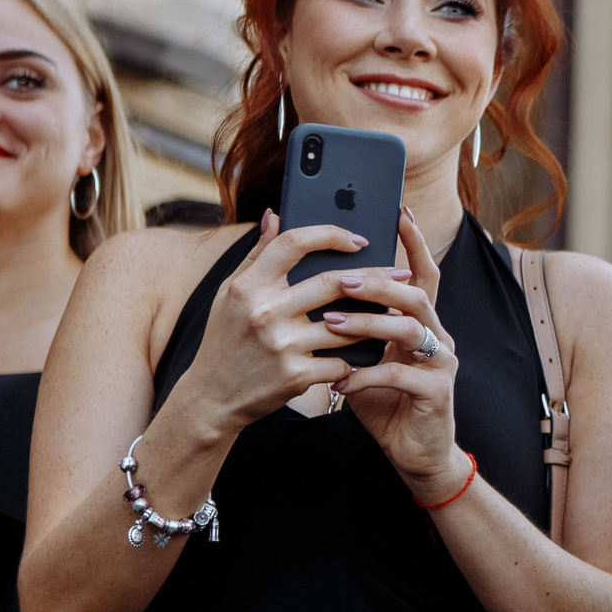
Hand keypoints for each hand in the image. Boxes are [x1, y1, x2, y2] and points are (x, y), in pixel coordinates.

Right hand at [183, 211, 379, 432]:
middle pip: (333, 282)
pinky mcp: (296, 375)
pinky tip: (371, 352)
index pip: (293, 243)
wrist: (212, 396)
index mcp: (248, 286)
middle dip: (375, 275)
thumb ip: (258, 254)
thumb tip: (274, 215)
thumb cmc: (225, 339)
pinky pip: (343, 360)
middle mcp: (264, 311)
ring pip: (348, 323)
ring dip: (375, 318)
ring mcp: (282, 345)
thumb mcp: (231, 294)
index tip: (357, 239)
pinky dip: (359, 357)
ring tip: (394, 312)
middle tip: (400, 273)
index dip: (330, 234)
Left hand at [327, 207, 467, 501]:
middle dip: (378, 282)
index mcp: (421, 322)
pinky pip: (401, 376)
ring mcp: (441, 364)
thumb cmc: (381, 400)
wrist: (413, 452)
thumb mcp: (358, 355)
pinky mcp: (437, 393)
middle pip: (416, 294)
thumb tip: (308, 285)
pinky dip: (366, 375)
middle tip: (340, 277)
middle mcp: (438, 336)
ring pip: (410, 329)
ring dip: (368, 323)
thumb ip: (344, 323)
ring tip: (331, 323)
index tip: (397, 211)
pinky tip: (340, 378)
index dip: (413, 242)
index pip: (421, 273)